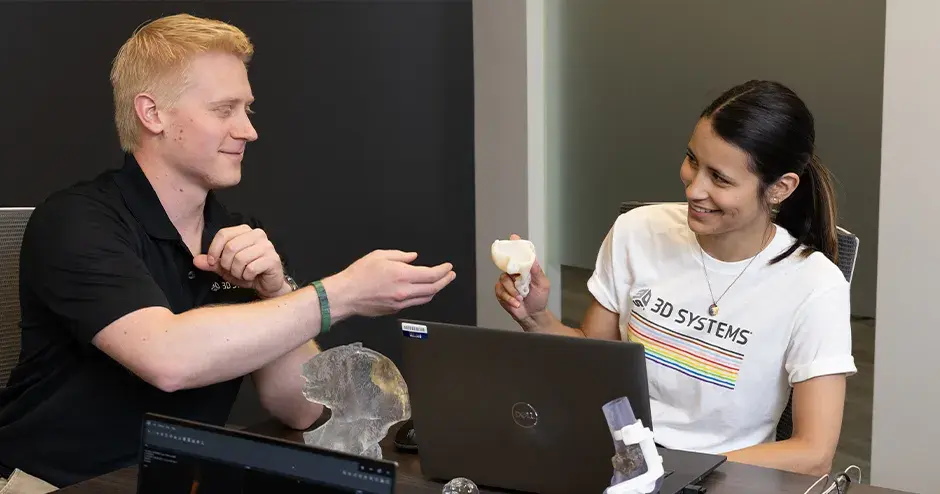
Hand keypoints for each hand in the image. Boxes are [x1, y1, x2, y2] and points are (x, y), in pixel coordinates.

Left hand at [193, 225, 286, 298]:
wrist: (268, 284)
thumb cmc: (248, 272)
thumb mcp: (226, 267)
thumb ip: (212, 262)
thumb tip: (196, 260)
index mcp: (245, 231)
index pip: (223, 234)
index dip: (214, 250)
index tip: (212, 262)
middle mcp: (257, 235)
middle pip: (231, 247)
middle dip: (227, 264)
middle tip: (232, 270)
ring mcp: (267, 246)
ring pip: (240, 258)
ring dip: (237, 271)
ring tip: (242, 273)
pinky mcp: (273, 259)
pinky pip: (251, 268)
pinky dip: (247, 276)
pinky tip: (251, 276)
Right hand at [325, 250, 455, 317]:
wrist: (346, 295)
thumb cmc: (359, 275)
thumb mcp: (380, 255)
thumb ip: (400, 256)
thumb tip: (413, 257)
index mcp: (402, 275)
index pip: (432, 275)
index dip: (443, 271)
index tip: (448, 267)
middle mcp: (404, 291)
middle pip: (434, 288)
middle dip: (445, 281)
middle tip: (451, 275)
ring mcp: (400, 303)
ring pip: (426, 298)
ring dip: (436, 290)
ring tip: (441, 282)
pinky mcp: (395, 309)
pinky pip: (415, 303)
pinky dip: (423, 295)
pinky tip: (424, 290)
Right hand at [495, 234, 550, 329]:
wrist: (532, 315)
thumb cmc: (539, 299)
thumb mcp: (542, 284)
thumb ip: (537, 271)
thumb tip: (532, 259)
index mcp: (526, 269)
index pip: (520, 254)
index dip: (516, 245)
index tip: (513, 237)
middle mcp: (515, 273)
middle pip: (508, 266)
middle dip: (514, 277)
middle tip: (520, 284)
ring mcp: (507, 282)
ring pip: (503, 280)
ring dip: (513, 291)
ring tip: (521, 298)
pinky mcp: (501, 291)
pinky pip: (500, 290)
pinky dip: (508, 298)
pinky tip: (515, 303)